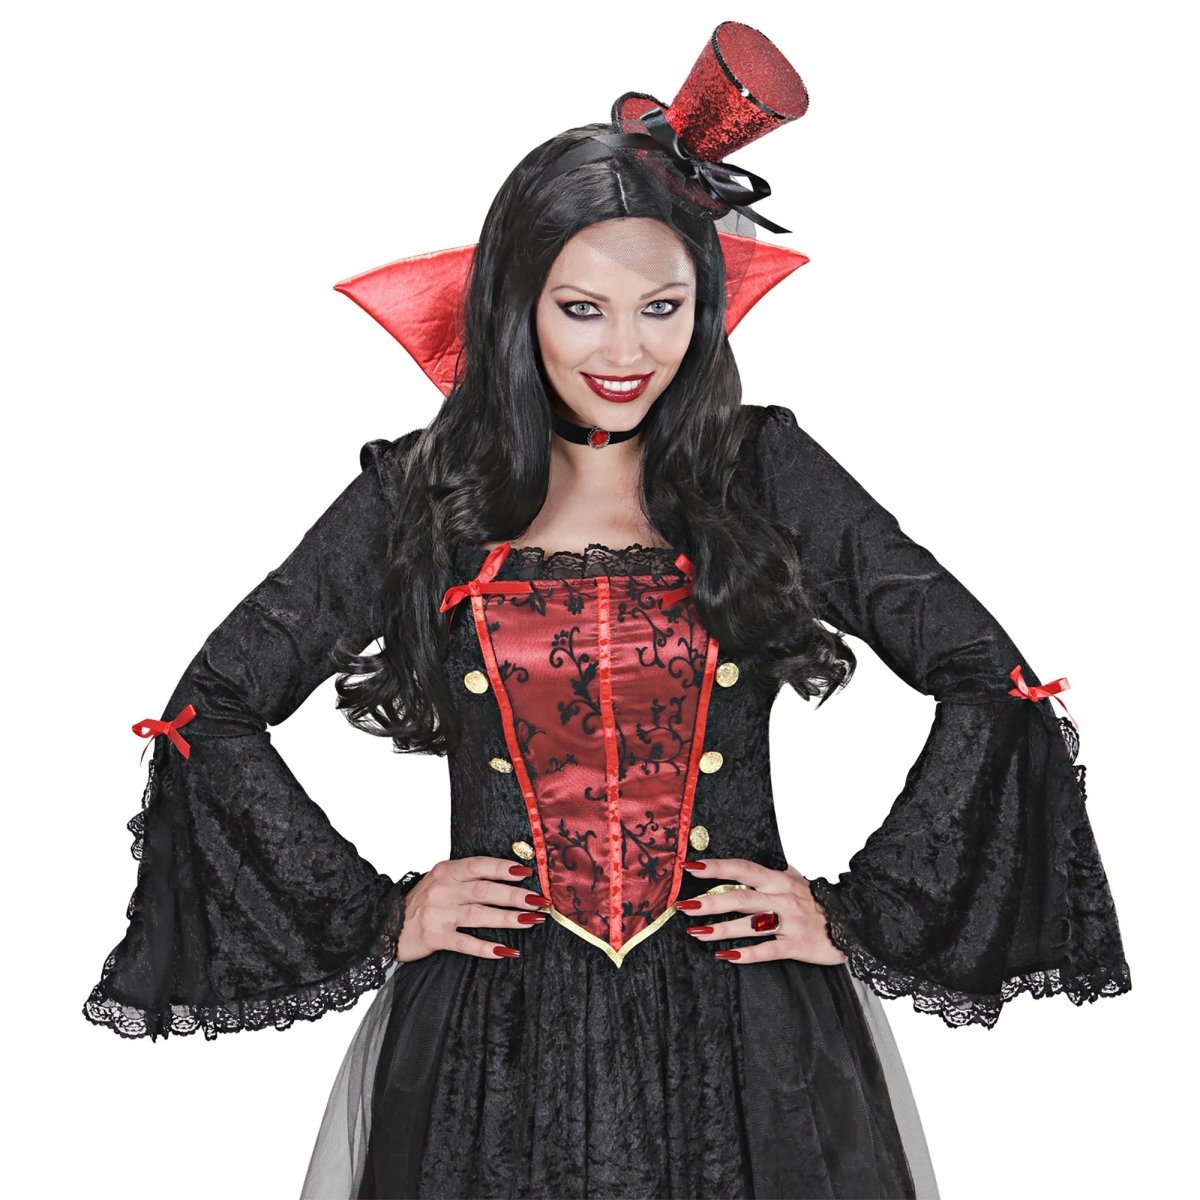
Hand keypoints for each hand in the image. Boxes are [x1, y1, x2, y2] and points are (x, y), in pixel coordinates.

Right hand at [393, 856, 548, 962]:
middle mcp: (443, 889)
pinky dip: (486, 947)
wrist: (386, 925)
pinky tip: (506, 951)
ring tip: (531, 921)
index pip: (479, 865)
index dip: (503, 868)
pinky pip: (465, 943)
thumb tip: (509, 875)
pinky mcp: (434, 937)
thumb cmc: (422, 902)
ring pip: (479, 915)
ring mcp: (438, 914)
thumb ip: (467, 877)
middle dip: (515, 896)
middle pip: (484, 890)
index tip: (527, 873)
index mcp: (446, 871)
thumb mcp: (441, 880)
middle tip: (539, 901)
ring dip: (508, 918)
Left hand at [677, 858, 847, 965]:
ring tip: (695, 932)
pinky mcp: (798, 945)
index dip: (716, 867)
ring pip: (750, 924)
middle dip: (709, 902)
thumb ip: (772, 873)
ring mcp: (790, 922)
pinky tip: (725, 956)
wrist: (856, 924)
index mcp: (779, 880)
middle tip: (683, 905)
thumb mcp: (796, 880)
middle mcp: (783, 898)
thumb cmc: (819, 903)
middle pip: (740, 897)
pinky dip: (746, 954)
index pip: (743, 868)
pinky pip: (769, 950)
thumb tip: (745, 865)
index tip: (690, 867)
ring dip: (721, 928)